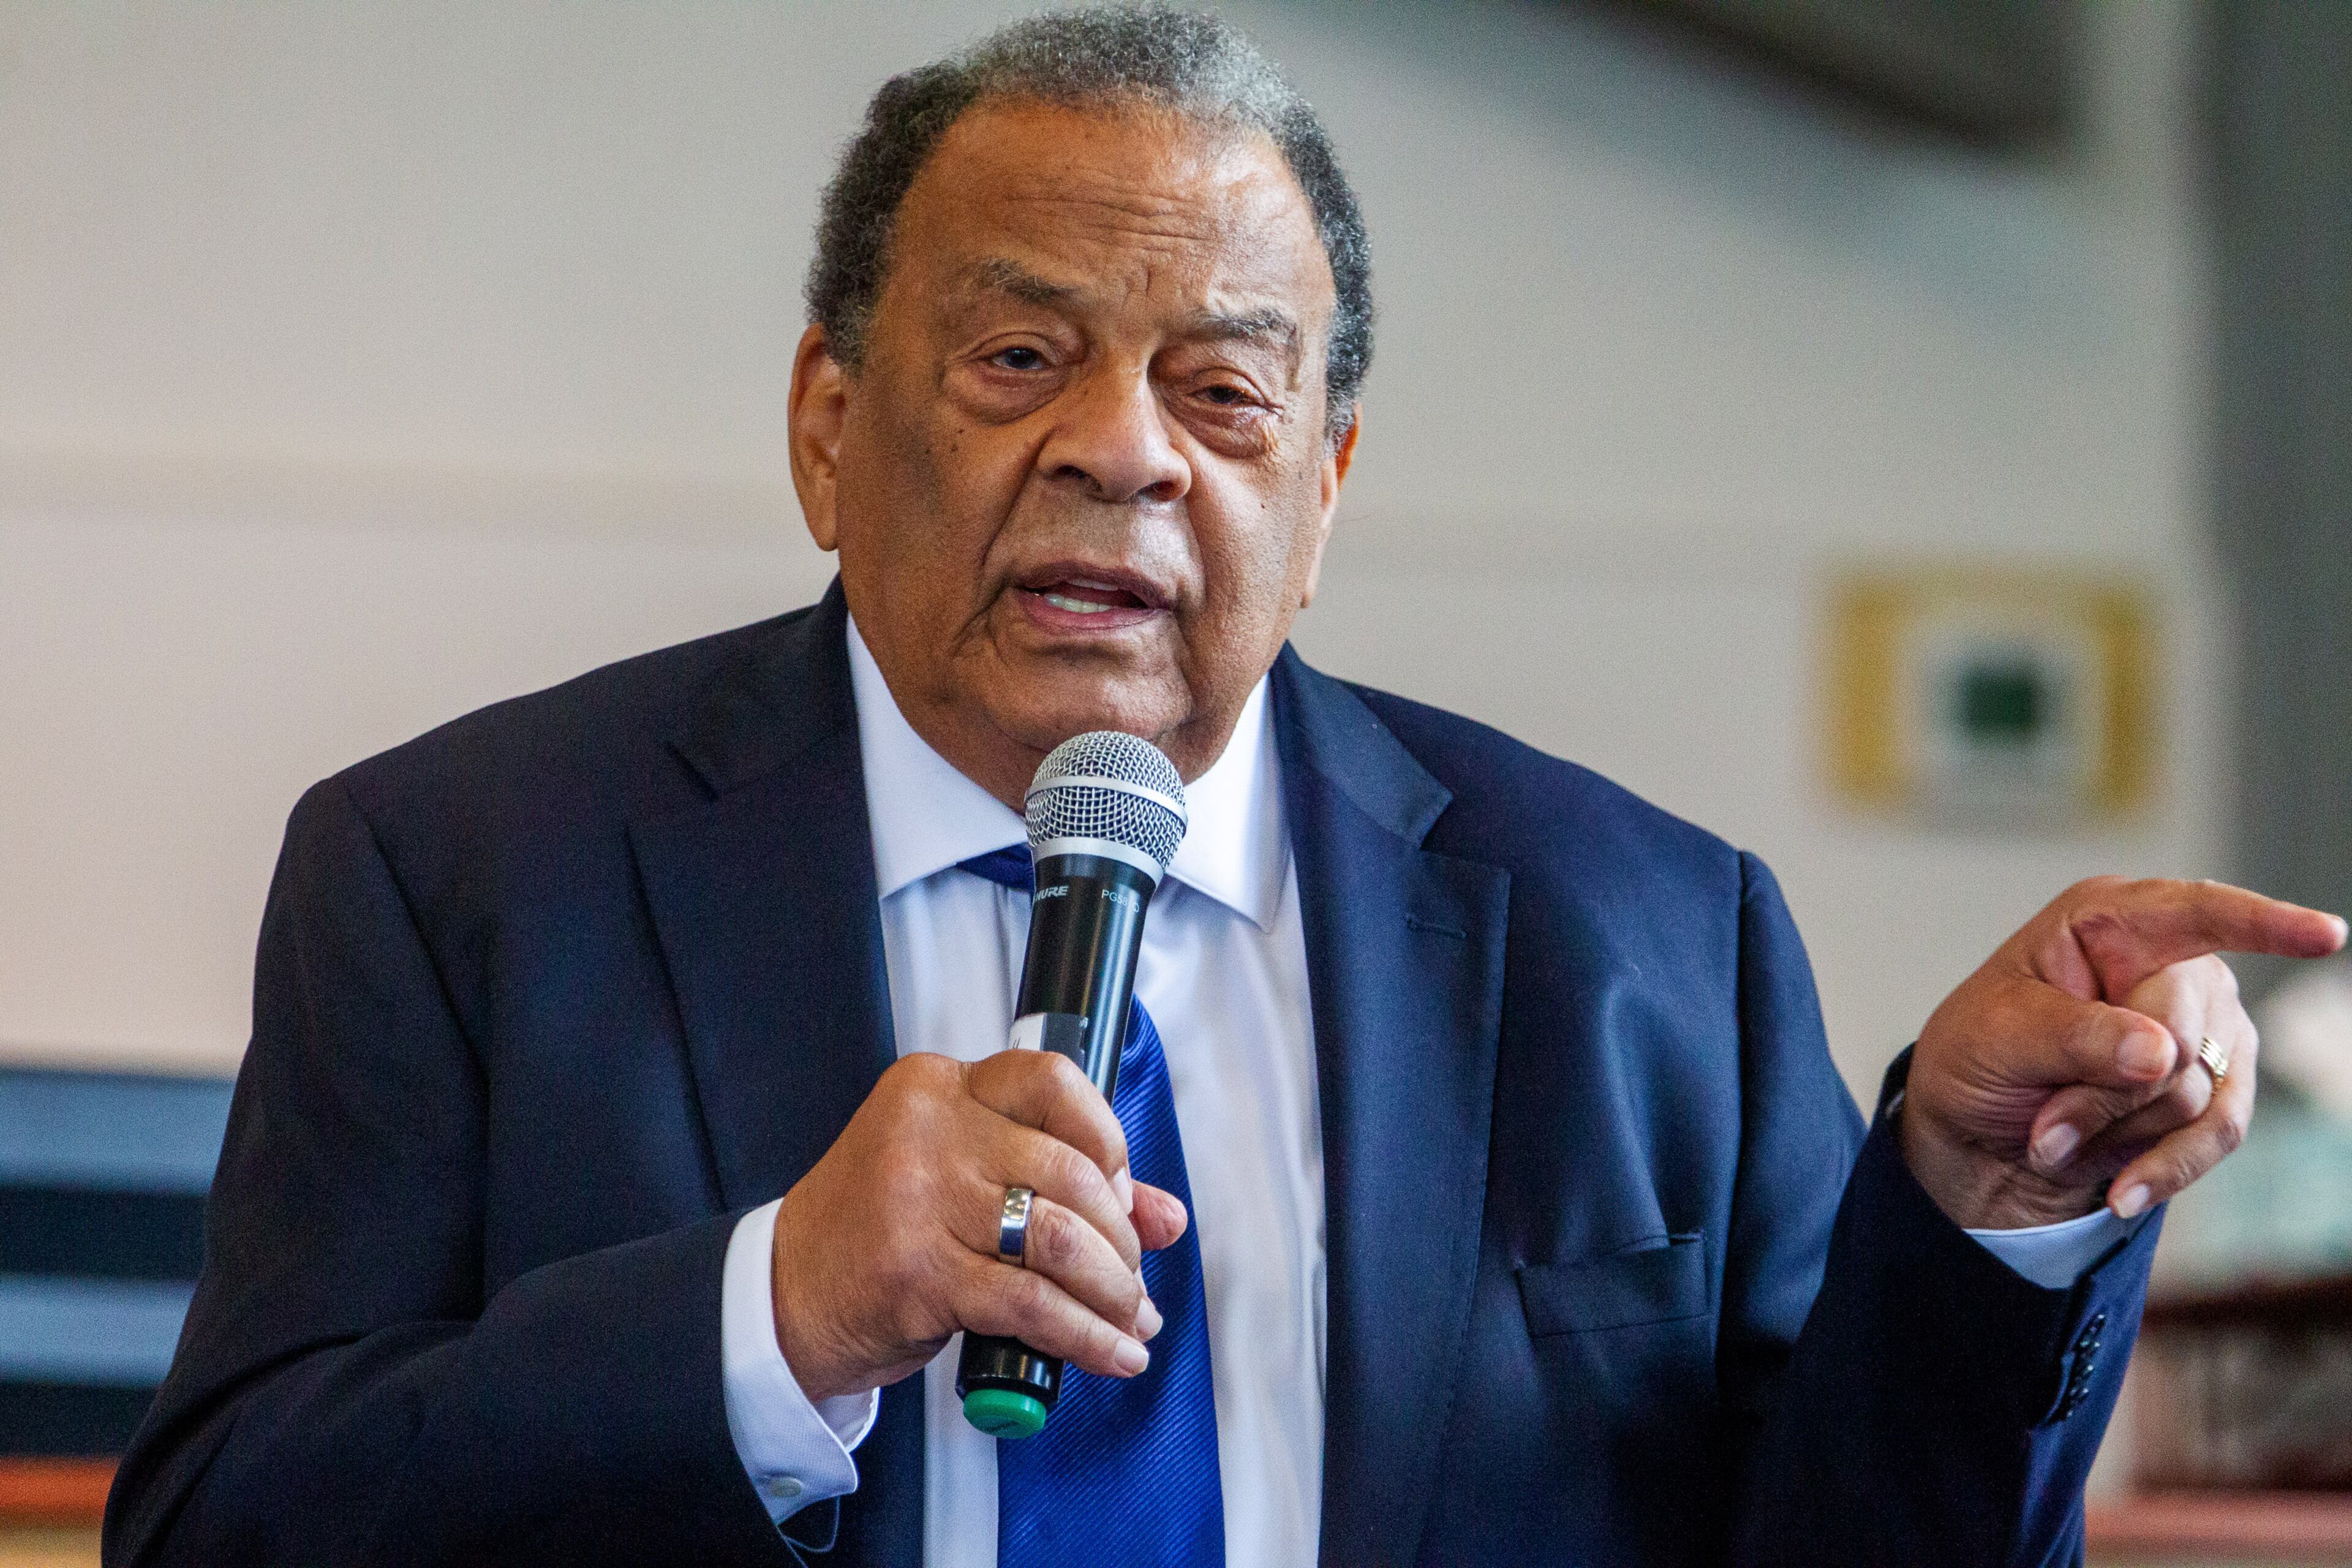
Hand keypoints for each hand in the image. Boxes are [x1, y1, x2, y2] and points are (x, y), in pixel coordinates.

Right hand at [769, 1050, 1188, 1401]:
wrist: (786, 1298)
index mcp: (938, 1088)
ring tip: (1131, 1317)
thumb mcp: (961, 1180)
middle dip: (1121, 1236)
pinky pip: (1032, 1304)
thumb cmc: (878, 1231)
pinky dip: (1087, 1336)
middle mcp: (928, 1131)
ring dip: (1113, 1289)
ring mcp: (919, 1200)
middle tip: (1131, 1275)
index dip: (1107, 1138)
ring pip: (1059, 1238)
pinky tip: (1111, 1352)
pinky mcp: (919, 1273)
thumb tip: (1166, 1216)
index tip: (1123, 1190)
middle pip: (1069, 1170)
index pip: (1051, 1081)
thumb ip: (1066, 1182)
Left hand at [1902, 877, 2346, 1229]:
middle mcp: (2175, 967)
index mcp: (2111, 921)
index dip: (2263, 923)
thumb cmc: (1980, 1053)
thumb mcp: (1998, 1035)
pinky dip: (2161, 1168)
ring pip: (2195, 1092)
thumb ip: (2075, 1036)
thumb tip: (2165, 1053)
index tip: (2326, 934)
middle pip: (2178, 1035)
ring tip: (2049, 1137)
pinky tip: (2120, 1193)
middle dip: (2103, 1092)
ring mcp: (2206, 1029)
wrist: (1978, 1126)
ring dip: (2114, 1130)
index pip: (2197, 913)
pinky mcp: (2217, 1091)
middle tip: (2040, 1122)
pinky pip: (2216, 1135)